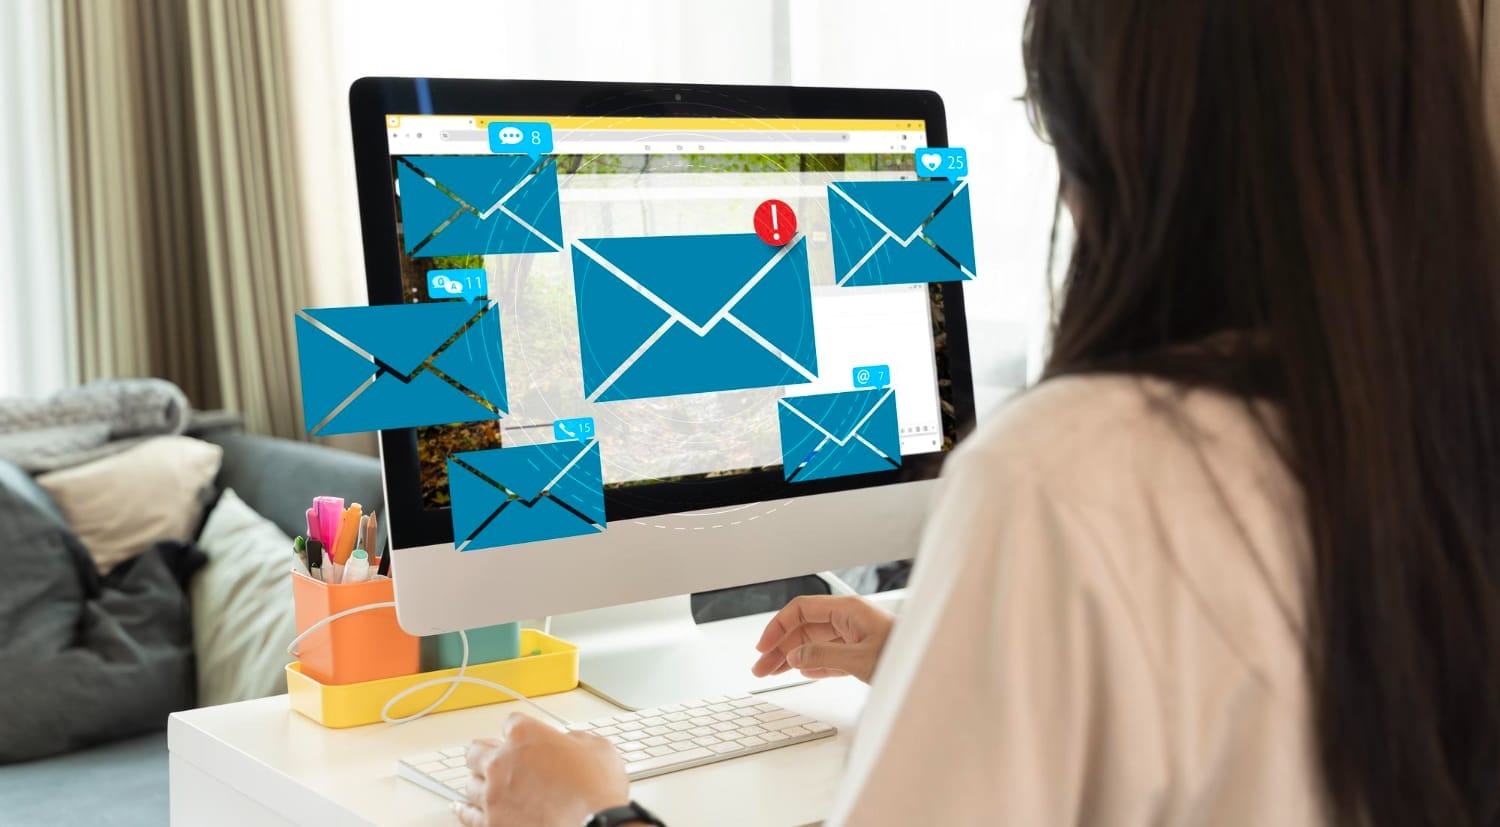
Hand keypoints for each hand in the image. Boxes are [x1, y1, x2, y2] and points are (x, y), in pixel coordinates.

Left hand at [456, 713, 628, 826]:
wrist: (593, 825)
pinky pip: (467, 815)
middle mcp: (502, 760)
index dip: (518, 731)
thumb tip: (571, 744)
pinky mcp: (491, 823)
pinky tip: (458, 807)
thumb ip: (576, 740)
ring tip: (482, 785)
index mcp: (526, 734)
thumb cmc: (596, 790)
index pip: (511, 723)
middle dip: (485, 753)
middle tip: (490, 757)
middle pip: (477, 751)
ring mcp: (494, 793)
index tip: (522, 738)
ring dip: (478, 782)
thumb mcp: (598, 748)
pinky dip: (462, 810)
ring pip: (470, 783)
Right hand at [751, 595, 893, 683]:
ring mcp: (854, 636)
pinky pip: (828, 655)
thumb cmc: (906, 655)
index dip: (778, 626)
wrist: (934, 670)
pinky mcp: (860, 653)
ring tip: (773, 672)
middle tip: (761, 667)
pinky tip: (801, 671)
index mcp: (848, 609)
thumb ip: (823, 655)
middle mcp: (849, 619)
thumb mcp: (859, 659)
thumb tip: (794, 655)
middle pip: (804, 628)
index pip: (801, 609)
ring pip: (813, 643)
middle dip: (780, 646)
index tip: (764, 646)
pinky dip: (812, 663)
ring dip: (791, 657)